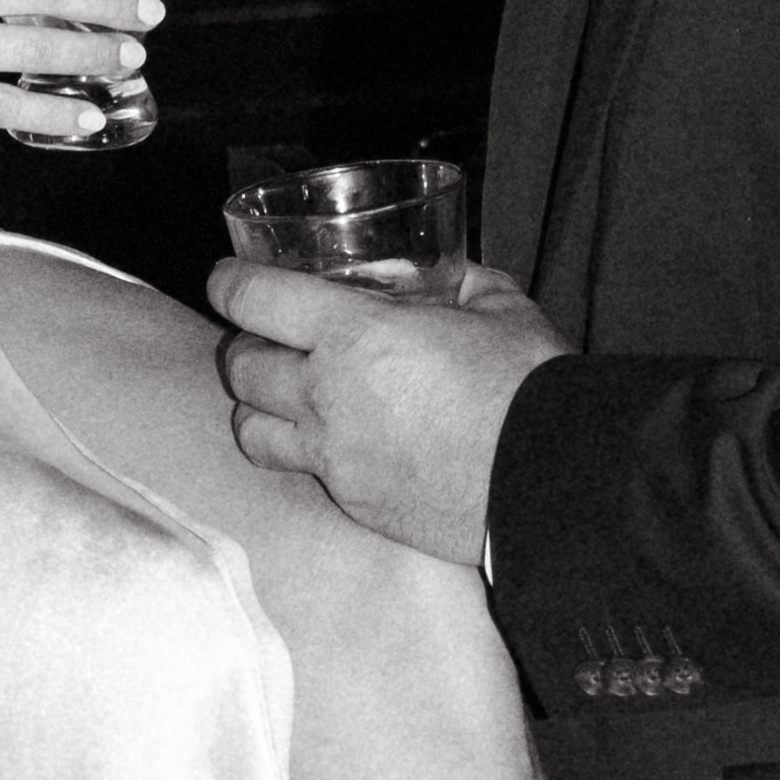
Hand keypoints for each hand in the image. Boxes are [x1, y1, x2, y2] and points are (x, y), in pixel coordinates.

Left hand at [212, 254, 560, 568]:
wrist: (552, 482)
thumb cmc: (528, 387)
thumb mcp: (497, 308)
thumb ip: (459, 284)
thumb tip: (444, 277)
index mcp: (353, 334)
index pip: (253, 300)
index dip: (229, 283)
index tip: (227, 279)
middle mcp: (326, 397)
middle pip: (239, 368)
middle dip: (244, 346)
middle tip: (266, 338)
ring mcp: (334, 458)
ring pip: (251, 432)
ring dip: (259, 408)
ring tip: (286, 397)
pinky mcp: (353, 502)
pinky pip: (304, 473)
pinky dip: (306, 453)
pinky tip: (340, 441)